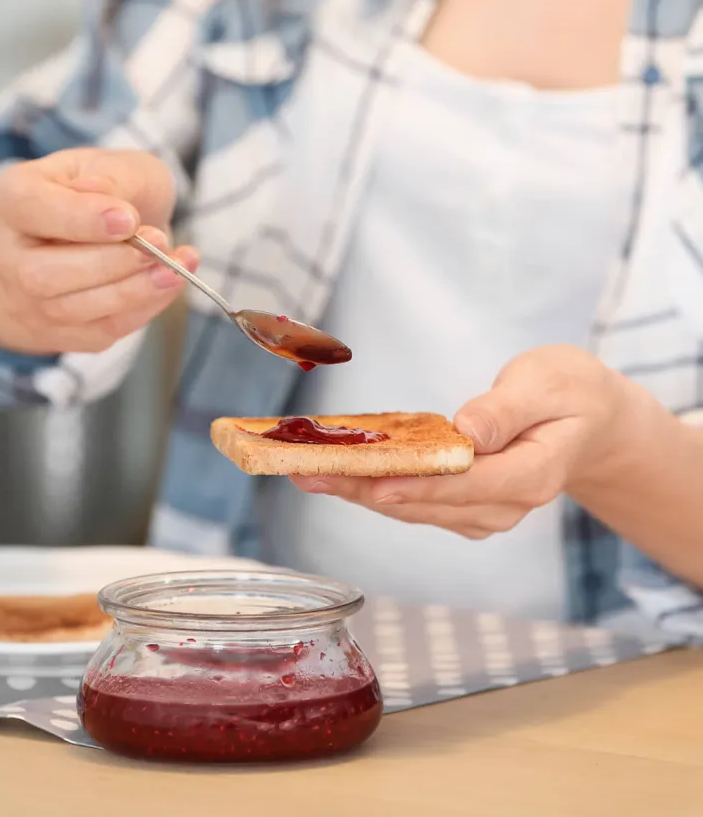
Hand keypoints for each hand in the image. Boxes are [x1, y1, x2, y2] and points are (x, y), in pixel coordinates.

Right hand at [0, 148, 198, 353]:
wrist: (110, 236)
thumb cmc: (112, 194)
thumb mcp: (118, 165)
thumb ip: (113, 178)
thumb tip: (112, 209)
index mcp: (10, 198)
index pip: (28, 209)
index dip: (79, 219)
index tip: (128, 219)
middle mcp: (6, 254)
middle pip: (42, 274)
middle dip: (109, 263)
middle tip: (158, 245)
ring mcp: (27, 300)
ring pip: (70, 309)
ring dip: (132, 291)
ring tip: (175, 268)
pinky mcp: (60, 332)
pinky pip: (101, 330)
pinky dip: (142, 308)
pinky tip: (169, 284)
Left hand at [292, 346, 638, 538]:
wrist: (588, 421)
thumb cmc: (570, 394)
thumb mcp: (548, 384)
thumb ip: (507, 410)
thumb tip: (466, 433)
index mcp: (532, 475)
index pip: (469, 486)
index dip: (419, 486)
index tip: (373, 483)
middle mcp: (506, 505)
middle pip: (429, 503)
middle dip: (366, 489)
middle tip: (309, 471)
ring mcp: (484, 511)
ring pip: (415, 508)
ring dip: (361, 491)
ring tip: (308, 472)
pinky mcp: (466, 506)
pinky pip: (417, 501)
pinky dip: (377, 488)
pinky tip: (340, 474)